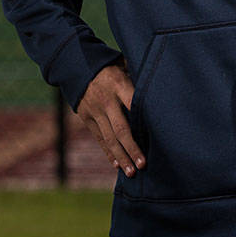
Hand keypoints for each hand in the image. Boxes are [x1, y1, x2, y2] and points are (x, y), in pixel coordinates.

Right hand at [76, 61, 145, 176]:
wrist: (76, 66)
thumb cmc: (109, 65)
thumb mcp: (124, 64)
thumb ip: (138, 75)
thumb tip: (160, 82)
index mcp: (119, 85)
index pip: (133, 104)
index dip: (143, 122)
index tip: (155, 137)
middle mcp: (106, 101)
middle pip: (120, 129)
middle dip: (132, 149)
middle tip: (143, 165)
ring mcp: (94, 111)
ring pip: (109, 138)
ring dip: (120, 157)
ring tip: (131, 172)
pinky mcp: (86, 118)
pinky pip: (99, 138)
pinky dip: (108, 152)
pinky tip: (117, 164)